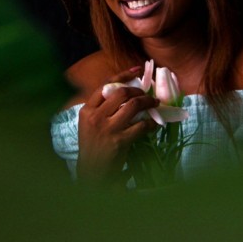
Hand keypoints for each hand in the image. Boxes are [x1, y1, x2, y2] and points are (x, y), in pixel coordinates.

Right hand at [76, 67, 159, 185]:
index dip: (123, 75)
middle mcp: (96, 117)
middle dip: (139, 91)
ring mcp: (108, 129)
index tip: (137, 69)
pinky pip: (142, 126)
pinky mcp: (120, 141)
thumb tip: (126, 93)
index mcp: (87, 110)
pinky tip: (155, 124)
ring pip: (134, 106)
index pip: (105, 85)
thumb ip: (102, 108)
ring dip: (149, 103)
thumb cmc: (92, 146)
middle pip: (122, 93)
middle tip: (148, 95)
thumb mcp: (89, 124)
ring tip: (155, 104)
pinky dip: (152, 124)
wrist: (92, 172)